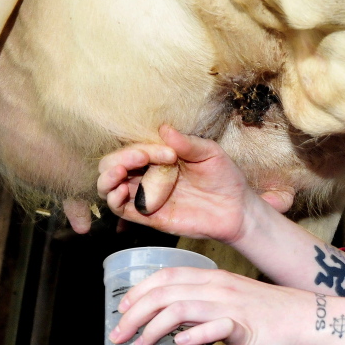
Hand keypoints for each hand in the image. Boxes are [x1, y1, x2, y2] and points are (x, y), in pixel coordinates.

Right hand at [97, 125, 294, 242]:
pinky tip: (121, 191)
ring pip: (109, 186)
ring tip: (119, 173)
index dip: (142, 148)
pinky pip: (121, 209)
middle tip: (140, 158)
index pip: (134, 148)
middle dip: (119, 159)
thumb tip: (164, 128)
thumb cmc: (225, 178)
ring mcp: (147, 195)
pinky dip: (113, 200)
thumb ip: (187, 143)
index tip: (168, 153)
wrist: (237, 210)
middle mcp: (148, 174)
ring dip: (107, 178)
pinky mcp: (149, 216)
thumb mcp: (210, 154)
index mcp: (159, 157)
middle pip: (113, 165)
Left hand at [109, 267, 311, 344]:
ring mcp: (231, 305)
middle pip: (164, 293)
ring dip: (153, 328)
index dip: (139, 290)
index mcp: (214, 278)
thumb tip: (180, 327)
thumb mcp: (233, 302)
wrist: (308, 318)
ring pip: (180, 308)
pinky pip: (215, 328)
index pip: (167, 276)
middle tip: (118, 335)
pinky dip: (194, 335)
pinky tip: (181, 344)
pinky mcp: (245, 326)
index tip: (122, 308)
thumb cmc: (271, 313)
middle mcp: (218, 287)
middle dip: (134, 314)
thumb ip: (206, 309)